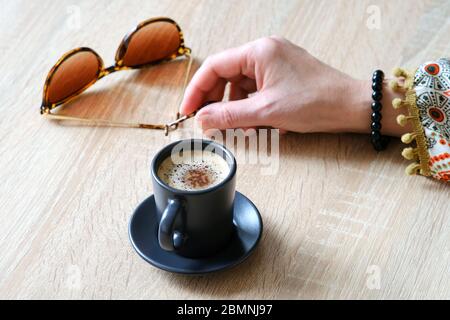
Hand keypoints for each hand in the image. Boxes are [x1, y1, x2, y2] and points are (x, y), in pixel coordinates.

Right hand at [180, 36, 407, 135]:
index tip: (188, 110)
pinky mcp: (283, 76)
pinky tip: (254, 125)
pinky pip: (256, 90)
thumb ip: (229, 116)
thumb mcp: (266, 112)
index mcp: (258, 51)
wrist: (352, 106)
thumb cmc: (316, 102)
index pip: (215, 66)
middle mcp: (265, 52)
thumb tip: (201, 119)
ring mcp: (275, 63)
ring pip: (241, 85)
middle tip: (208, 123)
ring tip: (236, 128)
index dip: (197, 90)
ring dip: (235, 108)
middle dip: (216, 101)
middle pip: (226, 75)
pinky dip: (251, 107)